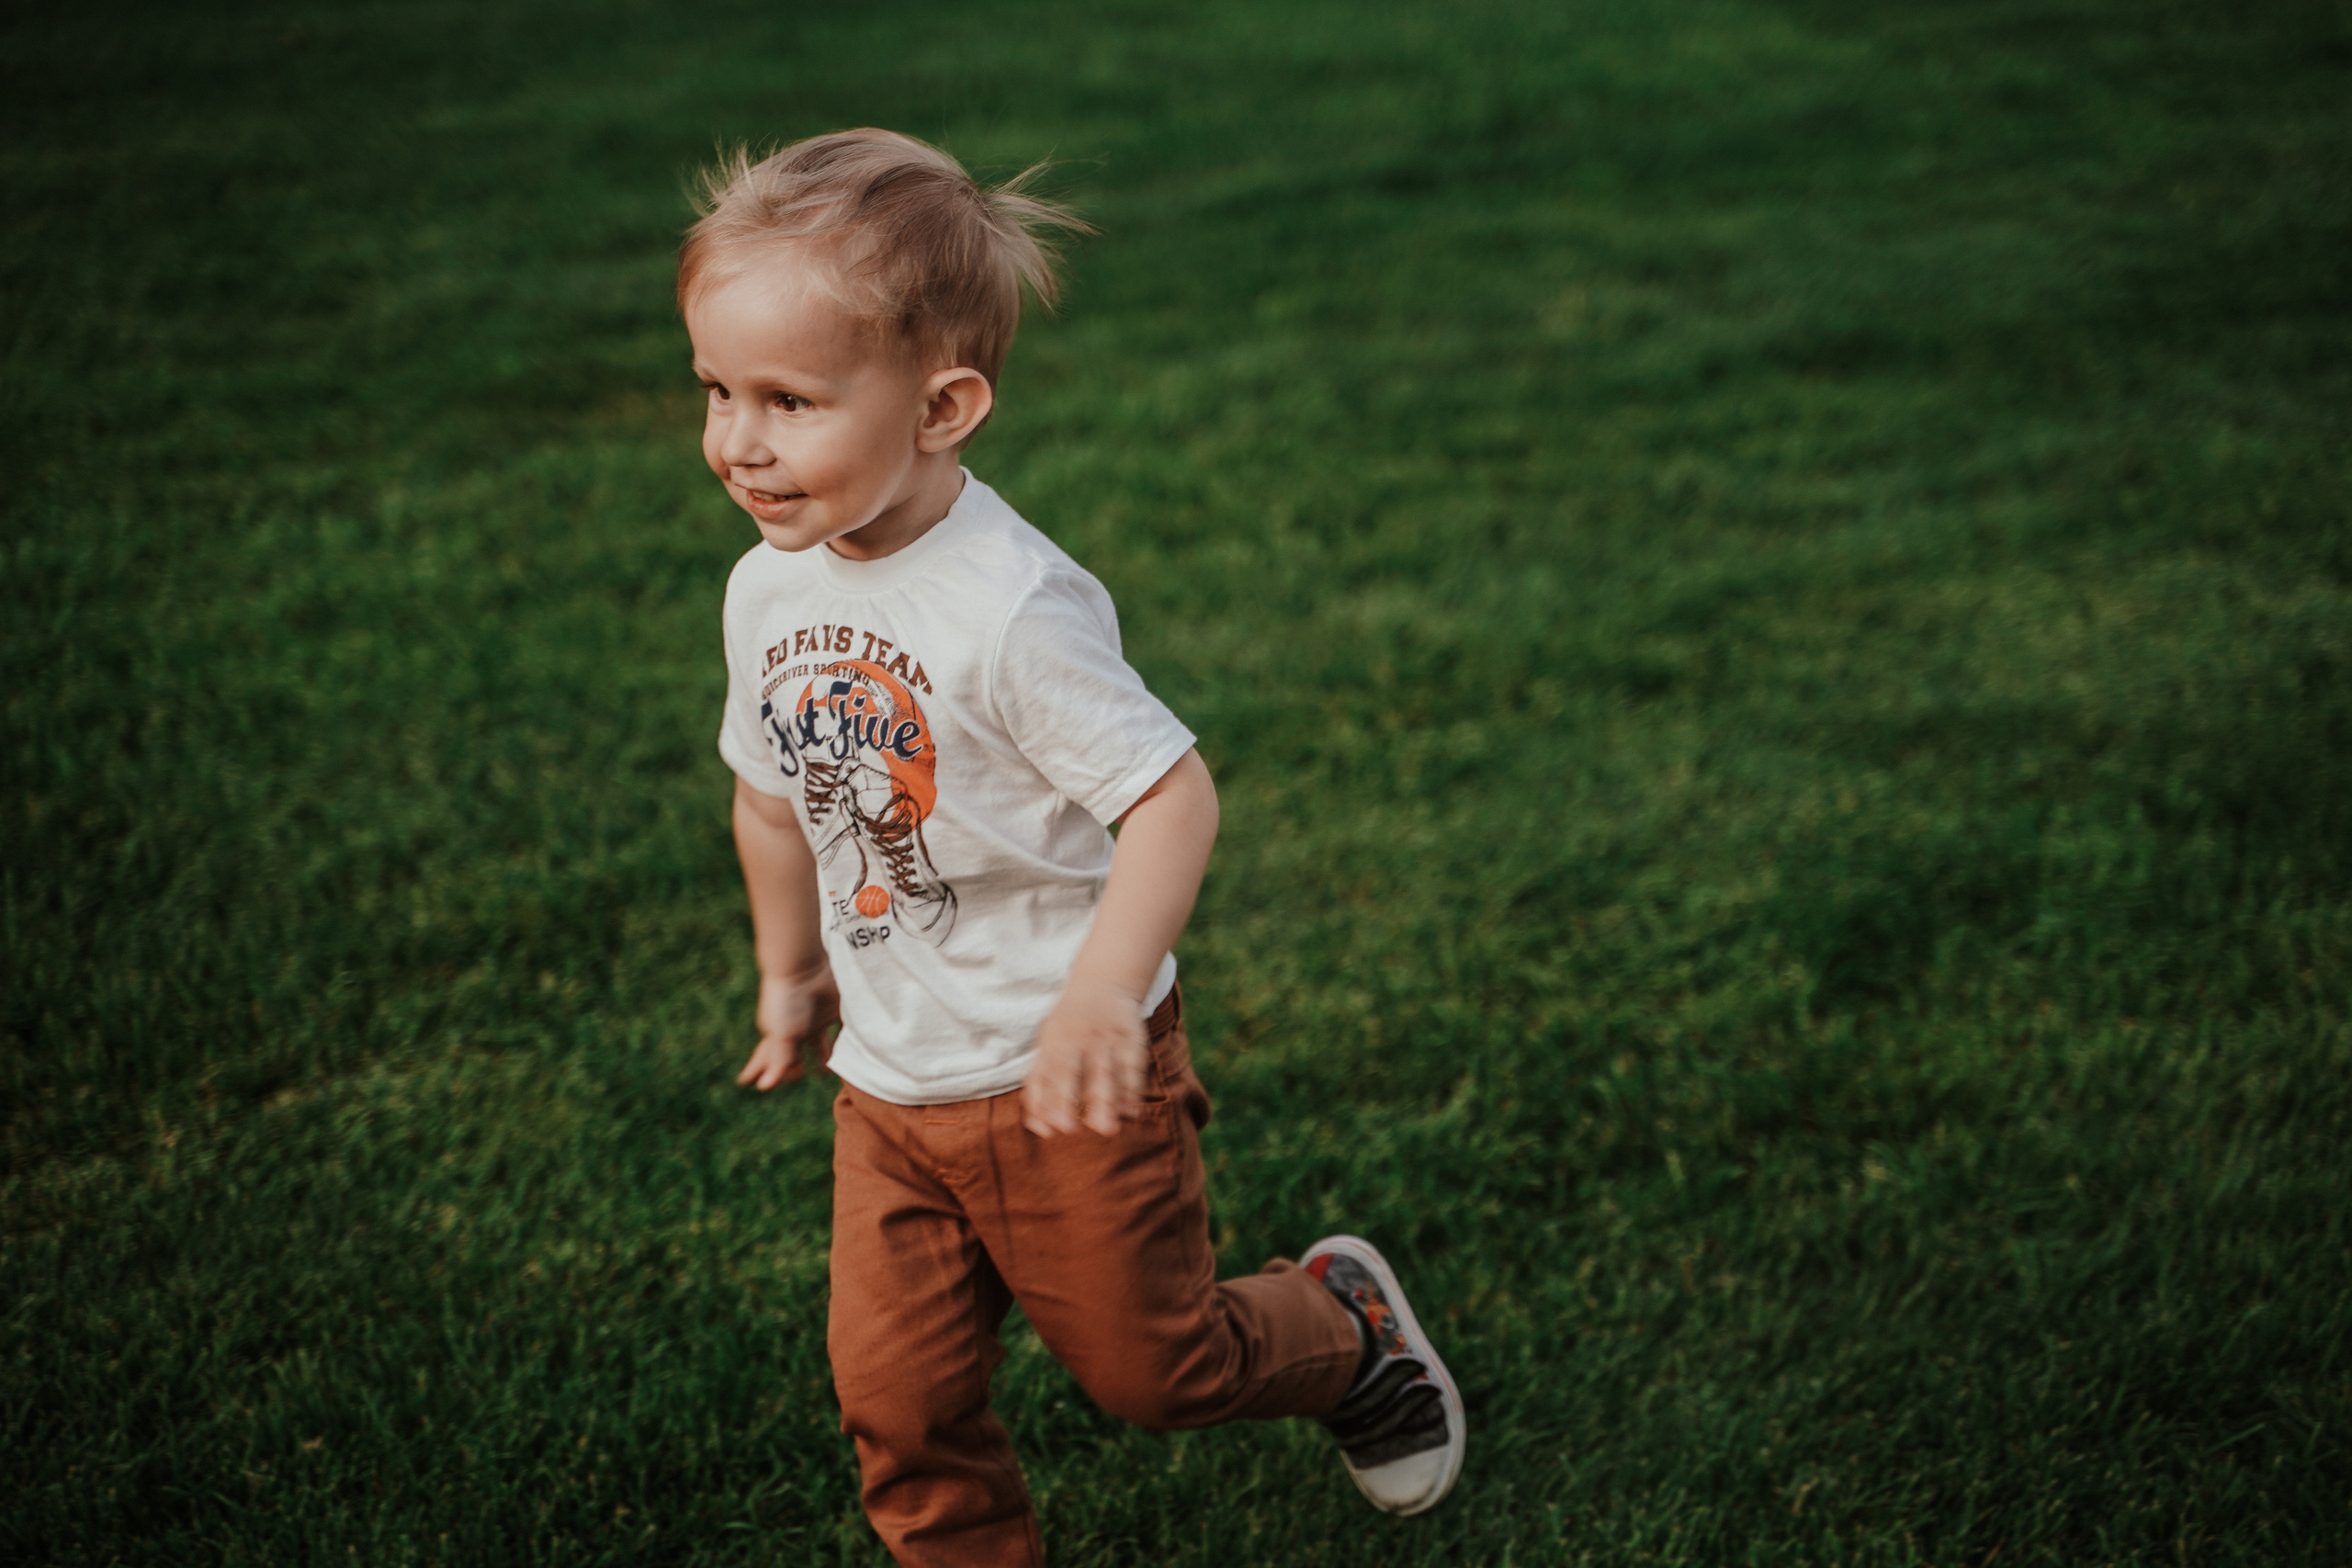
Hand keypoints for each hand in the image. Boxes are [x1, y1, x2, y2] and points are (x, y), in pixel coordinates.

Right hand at [736, 964, 840, 1090]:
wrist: (804, 966)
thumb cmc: (787, 1001)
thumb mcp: (781, 1034)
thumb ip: (778, 1061)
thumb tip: (764, 1088)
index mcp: (777, 1035)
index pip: (768, 1059)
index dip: (765, 1071)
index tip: (755, 1083)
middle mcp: (796, 1029)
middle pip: (793, 1052)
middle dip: (793, 1066)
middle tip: (797, 1078)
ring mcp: (815, 1018)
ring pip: (819, 1042)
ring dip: (823, 1056)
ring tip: (826, 1071)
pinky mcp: (835, 1009)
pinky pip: (843, 1027)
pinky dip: (848, 1039)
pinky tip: (855, 1047)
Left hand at [1023, 980, 1147, 1136]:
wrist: (1104, 982)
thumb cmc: (1068, 1027)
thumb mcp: (1048, 1047)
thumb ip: (1041, 1087)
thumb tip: (1040, 1129)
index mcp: (1053, 1043)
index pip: (1046, 1075)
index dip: (1047, 1101)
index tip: (1052, 1129)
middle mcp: (1076, 1039)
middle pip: (1070, 1072)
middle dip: (1068, 1100)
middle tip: (1069, 1130)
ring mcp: (1105, 1037)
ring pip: (1104, 1071)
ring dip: (1105, 1100)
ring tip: (1107, 1129)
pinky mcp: (1131, 1037)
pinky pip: (1132, 1063)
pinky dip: (1132, 1088)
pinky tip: (1131, 1110)